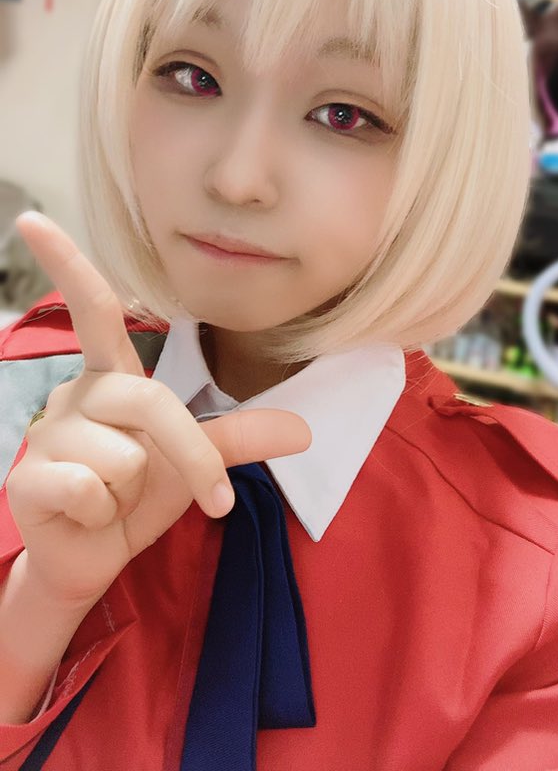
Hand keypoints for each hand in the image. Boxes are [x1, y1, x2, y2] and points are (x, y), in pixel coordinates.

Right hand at [6, 213, 310, 607]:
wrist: (95, 561)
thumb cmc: (138, 498)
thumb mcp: (196, 464)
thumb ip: (240, 438)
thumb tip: (306, 430)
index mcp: (112, 379)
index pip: (91, 310)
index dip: (64, 262)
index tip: (30, 218)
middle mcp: (76, 394)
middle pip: (151, 402)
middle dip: (192, 457)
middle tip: (208, 497)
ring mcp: (46, 434)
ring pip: (123, 456)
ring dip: (133, 493)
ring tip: (113, 498)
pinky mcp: (28, 478)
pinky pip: (89, 488)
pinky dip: (103, 514)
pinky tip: (87, 515)